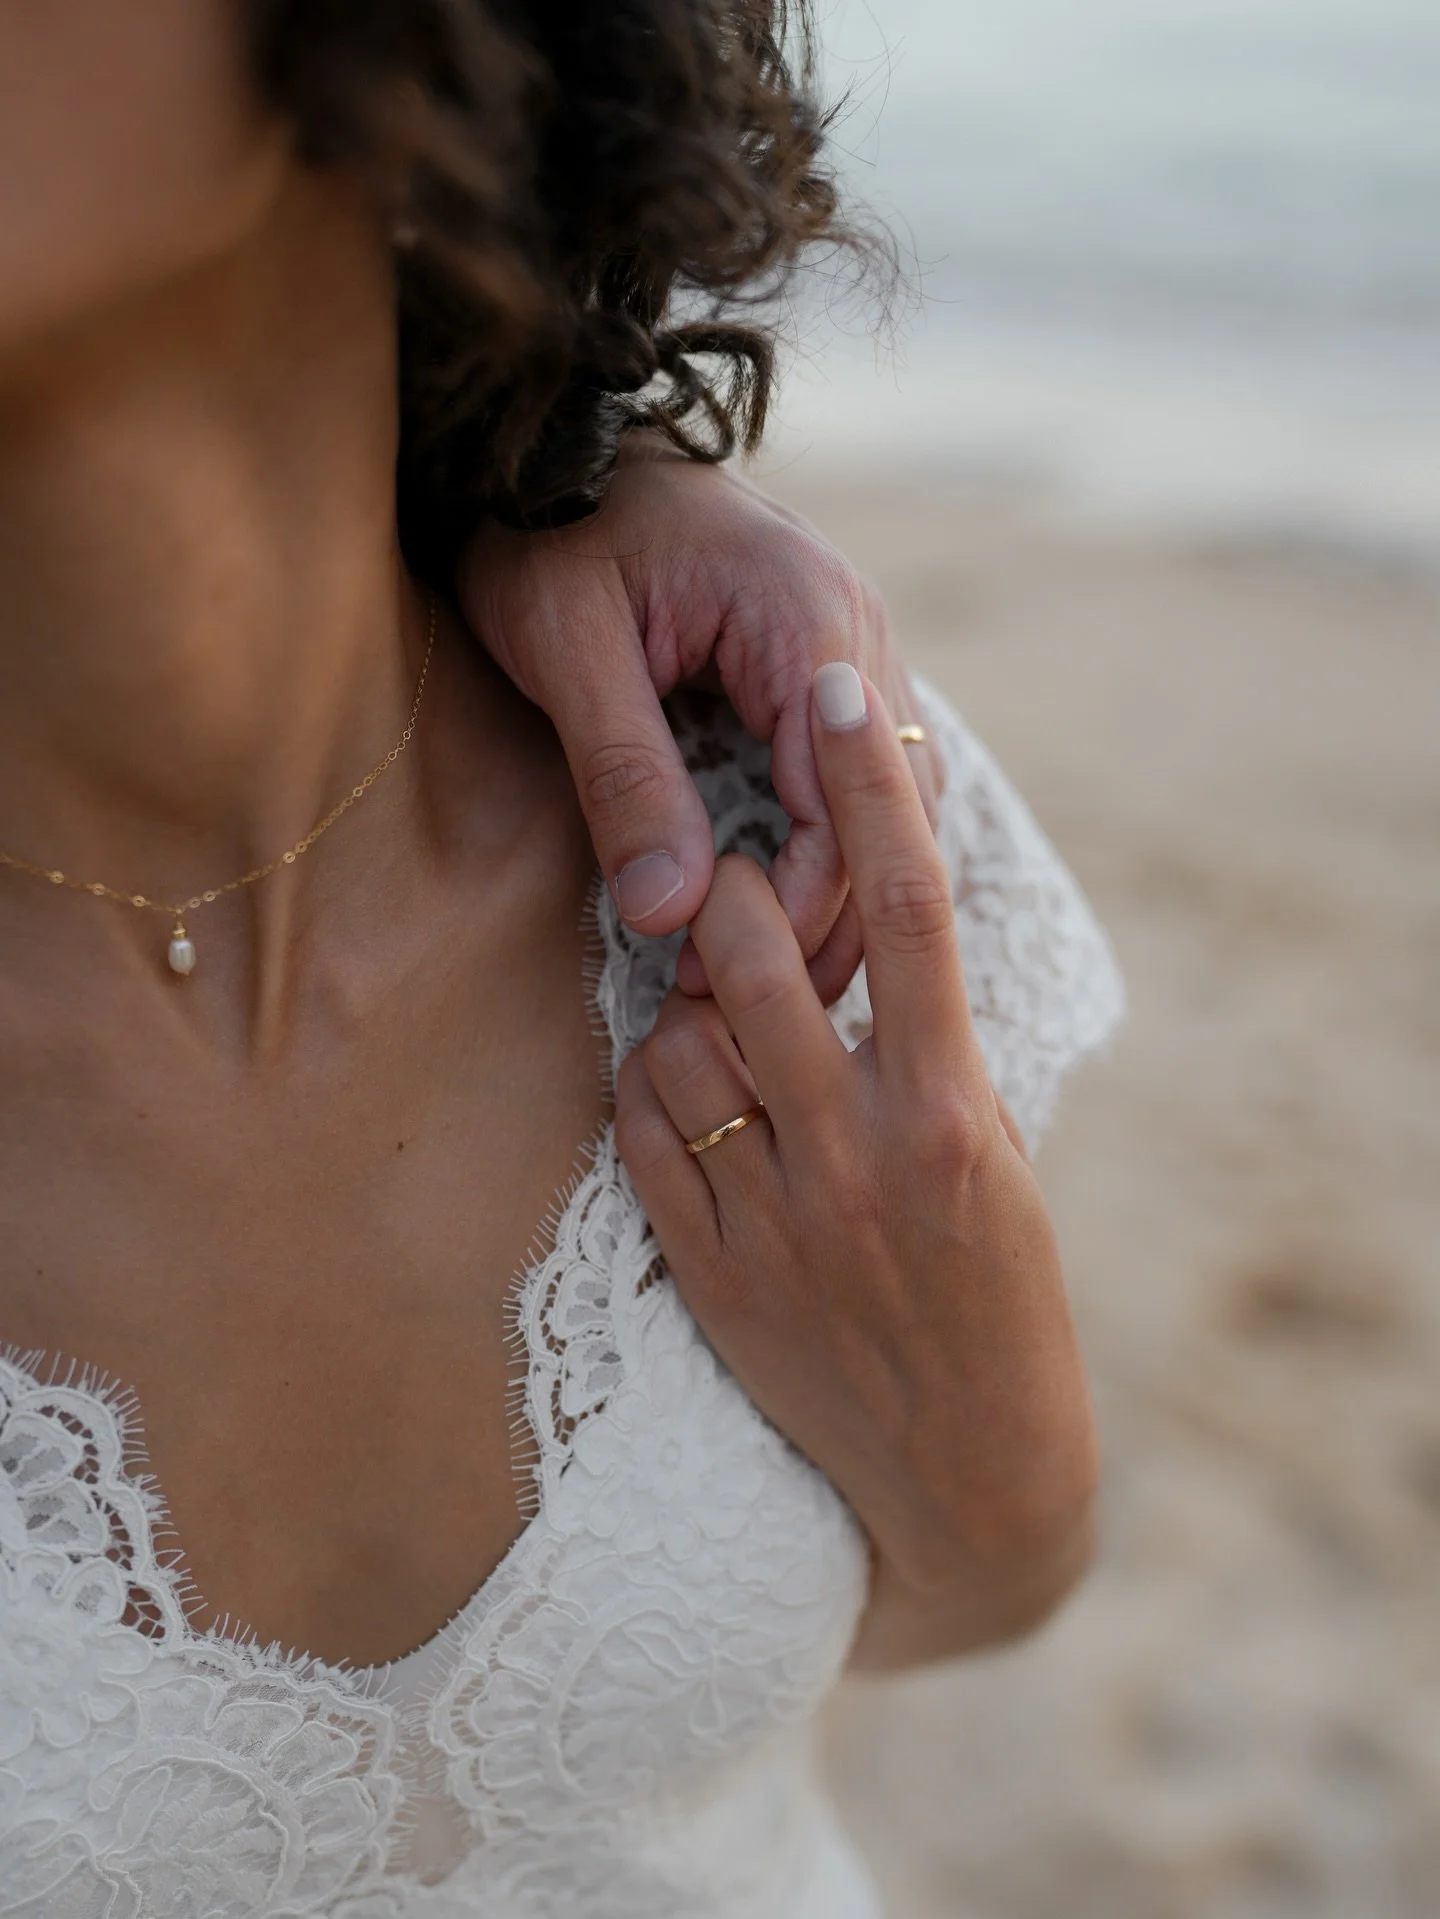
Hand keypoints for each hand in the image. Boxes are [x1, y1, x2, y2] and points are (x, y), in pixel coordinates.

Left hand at [458, 434, 942, 1001]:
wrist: (556, 446)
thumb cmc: (551, 532)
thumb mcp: (567, 648)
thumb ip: (624, 775)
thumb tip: (667, 911)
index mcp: (810, 619)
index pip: (846, 803)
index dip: (797, 905)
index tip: (718, 975)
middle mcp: (858, 632)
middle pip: (891, 816)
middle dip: (827, 919)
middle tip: (744, 1007)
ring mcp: (853, 649)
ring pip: (890, 806)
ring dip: (837, 895)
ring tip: (763, 982)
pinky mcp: (823, 671)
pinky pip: (855, 781)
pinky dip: (827, 852)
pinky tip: (775, 912)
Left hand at [614, 664, 1096, 1669]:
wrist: (969, 1472)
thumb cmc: (999, 1297)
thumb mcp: (996, 1161)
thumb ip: (930, 1054)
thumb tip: (861, 945)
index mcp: (953, 1109)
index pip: (911, 908)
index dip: (873, 781)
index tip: (844, 681)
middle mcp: (862, 1151)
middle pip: (759, 952)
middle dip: (729, 889)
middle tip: (728, 880)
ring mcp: (778, 1213)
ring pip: (677, 1035)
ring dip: (680, 999)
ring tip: (713, 1018)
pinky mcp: (712, 1270)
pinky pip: (640, 1131)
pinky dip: (648, 1086)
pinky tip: (683, 1096)